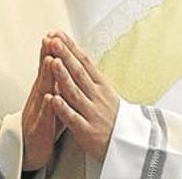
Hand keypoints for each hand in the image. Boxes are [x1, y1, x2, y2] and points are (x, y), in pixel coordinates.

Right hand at [21, 36, 59, 170]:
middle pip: (44, 73)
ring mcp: (37, 112)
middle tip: (51, 38)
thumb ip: (56, 81)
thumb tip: (64, 62)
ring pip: (43, 91)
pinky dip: (47, 107)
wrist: (29, 150)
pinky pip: (44, 117)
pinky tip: (50, 98)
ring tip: (52, 60)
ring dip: (47, 76)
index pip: (48, 67)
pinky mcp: (39, 129)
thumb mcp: (50, 98)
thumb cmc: (44, 123)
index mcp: (44, 90)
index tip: (56, 33)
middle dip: (47, 56)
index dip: (52, 50)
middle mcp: (39, 97)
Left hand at [46, 31, 119, 161]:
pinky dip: (62, 109)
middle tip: (53, 40)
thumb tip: (77, 57)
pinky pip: (73, 119)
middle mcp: (97, 97)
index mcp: (101, 86)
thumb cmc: (114, 119)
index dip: (71, 48)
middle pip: (79, 73)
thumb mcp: (106, 94)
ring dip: (63, 77)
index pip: (85, 62)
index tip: (58, 34)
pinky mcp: (88, 132)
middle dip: (65, 56)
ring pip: (75, 93)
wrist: (130, 146)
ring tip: (52, 62)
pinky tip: (51, 99)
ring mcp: (92, 113)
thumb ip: (91, 78)